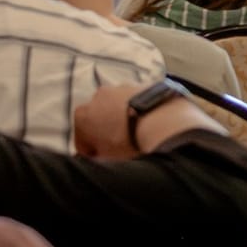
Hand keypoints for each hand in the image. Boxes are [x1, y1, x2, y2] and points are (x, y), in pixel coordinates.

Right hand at [73, 84, 220, 157]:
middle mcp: (99, 96)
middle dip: (108, 132)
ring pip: (120, 108)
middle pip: (100, 119)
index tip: (102, 161)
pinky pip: (140, 101)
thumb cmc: (130, 146)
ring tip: (140, 136)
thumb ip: (97, 160)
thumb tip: (100, 160)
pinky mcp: (146, 84)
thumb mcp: (106, 161)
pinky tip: (154, 125)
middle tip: (121, 149)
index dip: (92, 153)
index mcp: (82, 116)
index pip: (81, 139)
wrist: (165, 125)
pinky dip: (143, 111)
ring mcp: (123, 87)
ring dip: (125, 119)